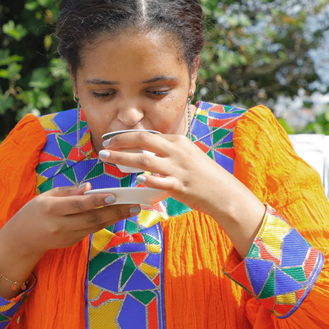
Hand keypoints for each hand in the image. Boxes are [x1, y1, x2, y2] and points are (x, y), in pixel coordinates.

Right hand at [0, 184, 139, 297]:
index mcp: (51, 209)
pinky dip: (105, 222)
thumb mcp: (46, 196)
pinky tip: (117, 215)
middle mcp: (60, 225)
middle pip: (91, 218)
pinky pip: (90, 230)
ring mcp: (67, 236)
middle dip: (115, 211)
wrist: (21, 239)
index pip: (77, 205)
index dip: (96, 201)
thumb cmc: (33, 212)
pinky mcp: (72, 242)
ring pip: (95, 226)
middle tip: (134, 205)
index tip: (113, 195)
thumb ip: (68, 192)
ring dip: (115, 218)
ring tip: (132, 210)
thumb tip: (89, 188)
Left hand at [98, 133, 265, 251]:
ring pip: (144, 160)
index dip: (127, 137)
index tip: (112, 140)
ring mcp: (178, 169)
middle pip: (143, 141)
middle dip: (120, 142)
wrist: (225, 193)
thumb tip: (148, 151)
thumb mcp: (188, 156)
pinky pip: (159, 181)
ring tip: (106, 159)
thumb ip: (169, 153)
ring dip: (122, 158)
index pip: (148, 135)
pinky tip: (134, 179)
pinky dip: (146, 179)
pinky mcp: (179, 186)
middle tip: (103, 147)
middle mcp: (177, 152)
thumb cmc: (205, 176)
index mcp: (179, 142)